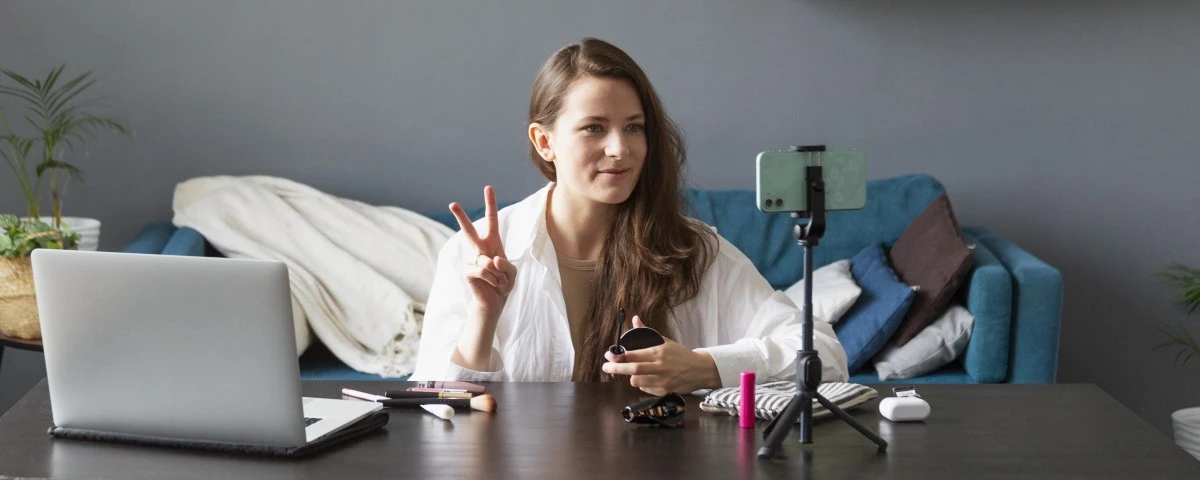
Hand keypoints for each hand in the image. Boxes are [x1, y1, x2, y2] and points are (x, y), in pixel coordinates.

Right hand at [449, 186, 516, 322]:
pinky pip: (483, 271)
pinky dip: (492, 279)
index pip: (492, 220)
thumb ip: (505, 264)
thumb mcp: (512, 272)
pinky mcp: (467, 271)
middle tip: (452, 203)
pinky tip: (492, 285)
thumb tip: (490, 259)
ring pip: (487, 261)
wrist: (495, 301)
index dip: (490, 204)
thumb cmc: (504, 284)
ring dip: (499, 275)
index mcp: (493, 243)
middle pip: (470, 230)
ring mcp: (472, 259)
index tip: (488, 188)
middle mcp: (480, 249)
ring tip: (499, 282)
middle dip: (461, 217)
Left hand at [602, 316, 721, 395]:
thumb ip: (647, 332)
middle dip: (616, 368)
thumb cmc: (680, 354)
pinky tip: (646, 379)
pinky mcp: (666, 391)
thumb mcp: (665, 341)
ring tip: (632, 373)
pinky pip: (646, 390)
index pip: (634, 355)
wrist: (700, 369)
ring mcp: (663, 380)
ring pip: (637, 382)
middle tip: (605, 367)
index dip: (618, 356)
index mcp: (659, 352)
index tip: (608, 356)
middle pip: (633, 369)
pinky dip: (642, 385)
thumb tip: (635, 319)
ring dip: (631, 377)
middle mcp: (661, 366)